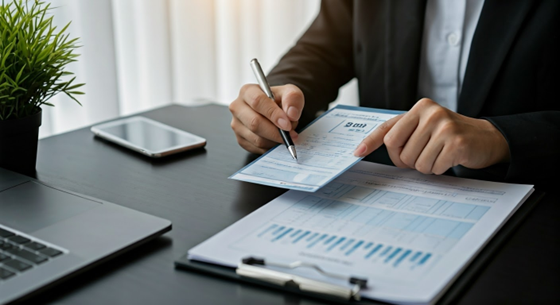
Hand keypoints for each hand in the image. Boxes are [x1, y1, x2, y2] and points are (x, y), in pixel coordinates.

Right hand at [229, 84, 303, 153]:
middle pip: (255, 123)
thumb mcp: (290, 92)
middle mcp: (238, 107)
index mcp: (247, 91)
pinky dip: (271, 147)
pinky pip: (257, 148)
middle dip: (276, 132)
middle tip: (291, 134)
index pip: (257, 102)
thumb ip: (293, 98)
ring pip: (257, 139)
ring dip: (275, 140)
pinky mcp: (240, 139)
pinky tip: (277, 139)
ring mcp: (237, 125)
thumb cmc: (280, 100)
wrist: (275, 110)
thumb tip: (291, 114)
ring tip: (285, 134)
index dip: (273, 114)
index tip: (287, 124)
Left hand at [354, 98, 509, 174]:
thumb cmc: (448, 134)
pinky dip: (439, 169)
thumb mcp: (424, 127)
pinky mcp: (457, 143)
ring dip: (425, 166)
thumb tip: (366, 148)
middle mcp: (431, 113)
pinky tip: (449, 158)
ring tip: (439, 154)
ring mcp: (445, 127)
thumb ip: (402, 133)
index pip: (388, 129)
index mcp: (419, 107)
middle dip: (407, 160)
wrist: (486, 138)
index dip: (371, 142)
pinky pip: (433, 168)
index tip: (357, 152)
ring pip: (416, 163)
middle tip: (423, 154)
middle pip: (399, 151)